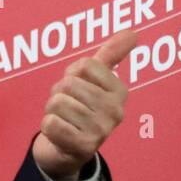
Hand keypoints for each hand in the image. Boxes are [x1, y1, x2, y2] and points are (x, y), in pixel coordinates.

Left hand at [31, 29, 135, 180]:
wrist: (68, 148)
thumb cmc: (80, 107)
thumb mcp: (95, 80)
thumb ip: (112, 54)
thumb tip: (133, 32)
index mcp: (120, 91)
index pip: (84, 65)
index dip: (73, 74)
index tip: (79, 88)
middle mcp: (115, 111)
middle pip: (68, 84)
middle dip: (59, 94)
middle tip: (69, 107)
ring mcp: (101, 131)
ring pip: (57, 103)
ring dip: (52, 110)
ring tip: (64, 120)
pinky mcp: (83, 147)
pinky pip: (50, 123)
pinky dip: (48, 126)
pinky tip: (60, 134)